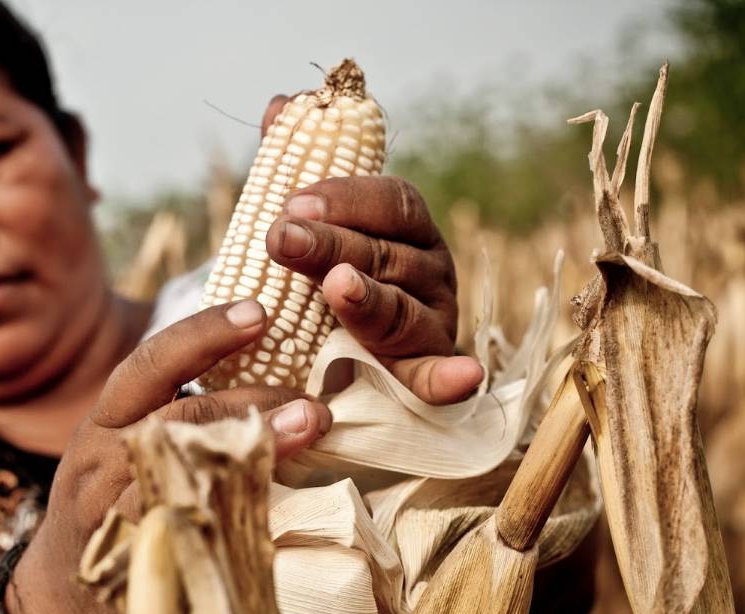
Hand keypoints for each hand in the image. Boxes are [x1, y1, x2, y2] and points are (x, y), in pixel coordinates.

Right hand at [16, 300, 332, 613]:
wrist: (53, 604)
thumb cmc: (104, 511)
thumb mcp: (120, 452)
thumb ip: (173, 417)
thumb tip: (268, 385)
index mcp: (103, 421)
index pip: (150, 363)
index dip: (205, 333)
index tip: (261, 312)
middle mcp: (100, 459)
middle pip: (176, 415)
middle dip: (249, 400)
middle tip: (311, 402)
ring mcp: (110, 514)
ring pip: (183, 472)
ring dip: (255, 451)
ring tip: (308, 432)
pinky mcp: (129, 563)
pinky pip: (184, 533)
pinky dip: (233, 514)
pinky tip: (279, 506)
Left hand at [260, 95, 482, 404]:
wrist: (330, 350)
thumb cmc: (324, 273)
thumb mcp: (307, 222)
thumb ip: (294, 165)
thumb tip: (281, 104)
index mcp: (407, 226)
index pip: (391, 201)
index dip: (346, 198)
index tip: (293, 202)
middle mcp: (430, 269)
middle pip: (386, 252)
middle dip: (331, 244)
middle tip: (281, 238)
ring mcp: (433, 320)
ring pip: (403, 310)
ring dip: (371, 299)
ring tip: (338, 288)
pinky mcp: (428, 371)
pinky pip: (438, 377)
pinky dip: (450, 378)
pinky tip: (463, 377)